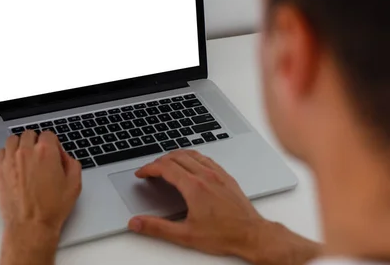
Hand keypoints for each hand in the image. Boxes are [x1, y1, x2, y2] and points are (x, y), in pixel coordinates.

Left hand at [0, 131, 81, 264]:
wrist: (32, 225)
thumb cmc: (52, 207)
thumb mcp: (75, 183)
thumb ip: (72, 162)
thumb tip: (64, 156)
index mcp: (46, 152)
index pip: (48, 133)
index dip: (52, 143)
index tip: (53, 152)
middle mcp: (26, 152)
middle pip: (29, 134)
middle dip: (36, 142)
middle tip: (40, 155)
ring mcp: (10, 160)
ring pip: (13, 139)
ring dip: (20, 145)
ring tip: (26, 157)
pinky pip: (1, 152)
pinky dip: (8, 154)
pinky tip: (14, 164)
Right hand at [128, 150, 319, 264]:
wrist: (252, 234)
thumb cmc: (224, 235)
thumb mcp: (185, 235)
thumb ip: (157, 228)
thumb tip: (137, 223)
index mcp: (194, 186)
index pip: (165, 168)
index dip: (149, 168)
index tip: (141, 173)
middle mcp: (206, 175)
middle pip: (176, 156)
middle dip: (159, 161)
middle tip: (150, 170)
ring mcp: (218, 174)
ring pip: (192, 154)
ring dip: (175, 155)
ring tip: (166, 163)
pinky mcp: (226, 176)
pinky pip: (206, 158)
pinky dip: (192, 157)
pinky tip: (191, 164)